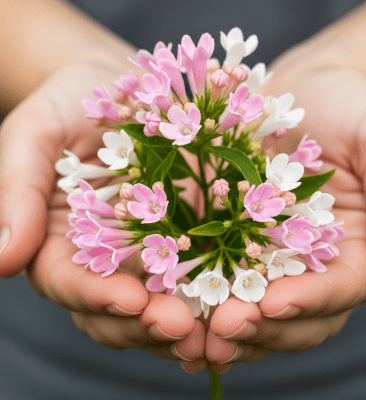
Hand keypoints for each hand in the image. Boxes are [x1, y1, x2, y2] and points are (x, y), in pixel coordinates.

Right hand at [0, 63, 206, 372]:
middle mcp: (102, 257)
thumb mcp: (34, 138)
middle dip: (147, 323)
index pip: (69, 284)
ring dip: (186, 323)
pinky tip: (236, 301)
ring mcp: (146, 249)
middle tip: (182, 330)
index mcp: (58, 242)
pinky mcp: (183, 234)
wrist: (118, 85)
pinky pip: (197, 272)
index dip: (97, 297)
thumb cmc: (67, 105)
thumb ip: (17, 194)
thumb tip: (3, 260)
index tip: (130, 300)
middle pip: (117, 308)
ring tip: (216, 334)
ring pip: (159, 303)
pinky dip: (215, 291)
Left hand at [206, 60, 365, 366]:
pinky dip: (194, 293)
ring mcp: (266, 255)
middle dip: (258, 327)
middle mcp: (309, 263)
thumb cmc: (348, 107)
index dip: (309, 302)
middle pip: (290, 313)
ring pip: (249, 306)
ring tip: (191, 339)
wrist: (299, 90)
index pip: (339, 290)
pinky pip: (212, 272)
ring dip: (222, 326)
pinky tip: (170, 305)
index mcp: (354, 249)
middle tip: (220, 333)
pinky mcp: (229, 239)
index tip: (273, 304)